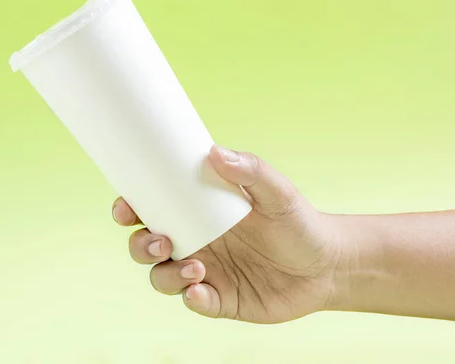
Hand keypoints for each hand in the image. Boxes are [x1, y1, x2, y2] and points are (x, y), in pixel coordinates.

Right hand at [112, 145, 344, 323]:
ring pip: (162, 277)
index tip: (126, 207)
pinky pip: (193, 302)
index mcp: (200, 212)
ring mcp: (206, 272)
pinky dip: (191, 298)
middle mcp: (196, 242)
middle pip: (147, 245)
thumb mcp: (278, 192)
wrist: (327, 266)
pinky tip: (201, 291)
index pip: (154, 208)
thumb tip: (215, 152)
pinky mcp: (220, 300)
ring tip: (197, 267)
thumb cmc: (299, 222)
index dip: (131, 208)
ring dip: (167, 275)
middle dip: (141, 245)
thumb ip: (250, 170)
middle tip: (162, 241)